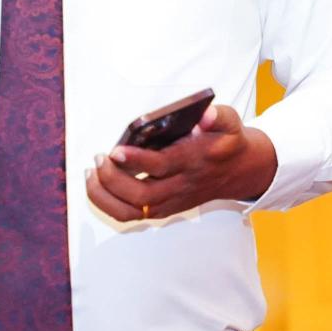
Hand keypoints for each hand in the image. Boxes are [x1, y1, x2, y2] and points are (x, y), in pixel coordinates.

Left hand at [85, 104, 276, 223]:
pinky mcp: (163, 208)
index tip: (116, 150)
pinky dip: (108, 204)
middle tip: (100, 158)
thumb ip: (218, 116)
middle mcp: (181, 186)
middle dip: (113, 180)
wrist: (240, 170)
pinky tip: (96, 184)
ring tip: (91, 173)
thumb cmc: (227, 142)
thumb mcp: (230, 122)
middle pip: (142, 194)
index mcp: (194, 162)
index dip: (137, 161)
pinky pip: (130, 215)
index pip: (163, 166)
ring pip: (132, 211)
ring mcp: (171, 201)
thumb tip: (205, 115)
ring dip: (105, 196)